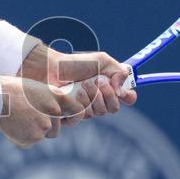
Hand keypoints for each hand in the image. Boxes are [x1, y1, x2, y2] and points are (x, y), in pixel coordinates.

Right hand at [0, 77, 88, 147]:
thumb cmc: (14, 89)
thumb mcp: (39, 89)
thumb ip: (53, 102)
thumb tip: (60, 115)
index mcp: (58, 98)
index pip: (77, 111)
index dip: (73, 116)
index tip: (68, 118)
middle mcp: (54, 114)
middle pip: (55, 129)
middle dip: (45, 126)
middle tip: (28, 115)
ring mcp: (42, 129)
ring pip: (41, 135)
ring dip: (33, 131)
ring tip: (19, 118)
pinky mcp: (30, 139)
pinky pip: (29, 141)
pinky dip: (22, 136)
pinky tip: (13, 124)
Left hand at [20, 46, 136, 124]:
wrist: (51, 68)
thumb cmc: (74, 64)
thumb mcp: (101, 60)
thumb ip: (118, 72)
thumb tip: (122, 92)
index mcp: (108, 87)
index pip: (126, 99)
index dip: (129, 97)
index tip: (126, 93)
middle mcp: (98, 100)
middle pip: (113, 108)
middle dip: (107, 94)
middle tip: (97, 81)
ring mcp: (85, 109)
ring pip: (98, 113)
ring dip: (92, 97)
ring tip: (81, 85)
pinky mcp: (70, 116)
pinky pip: (82, 118)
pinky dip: (81, 106)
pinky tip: (75, 95)